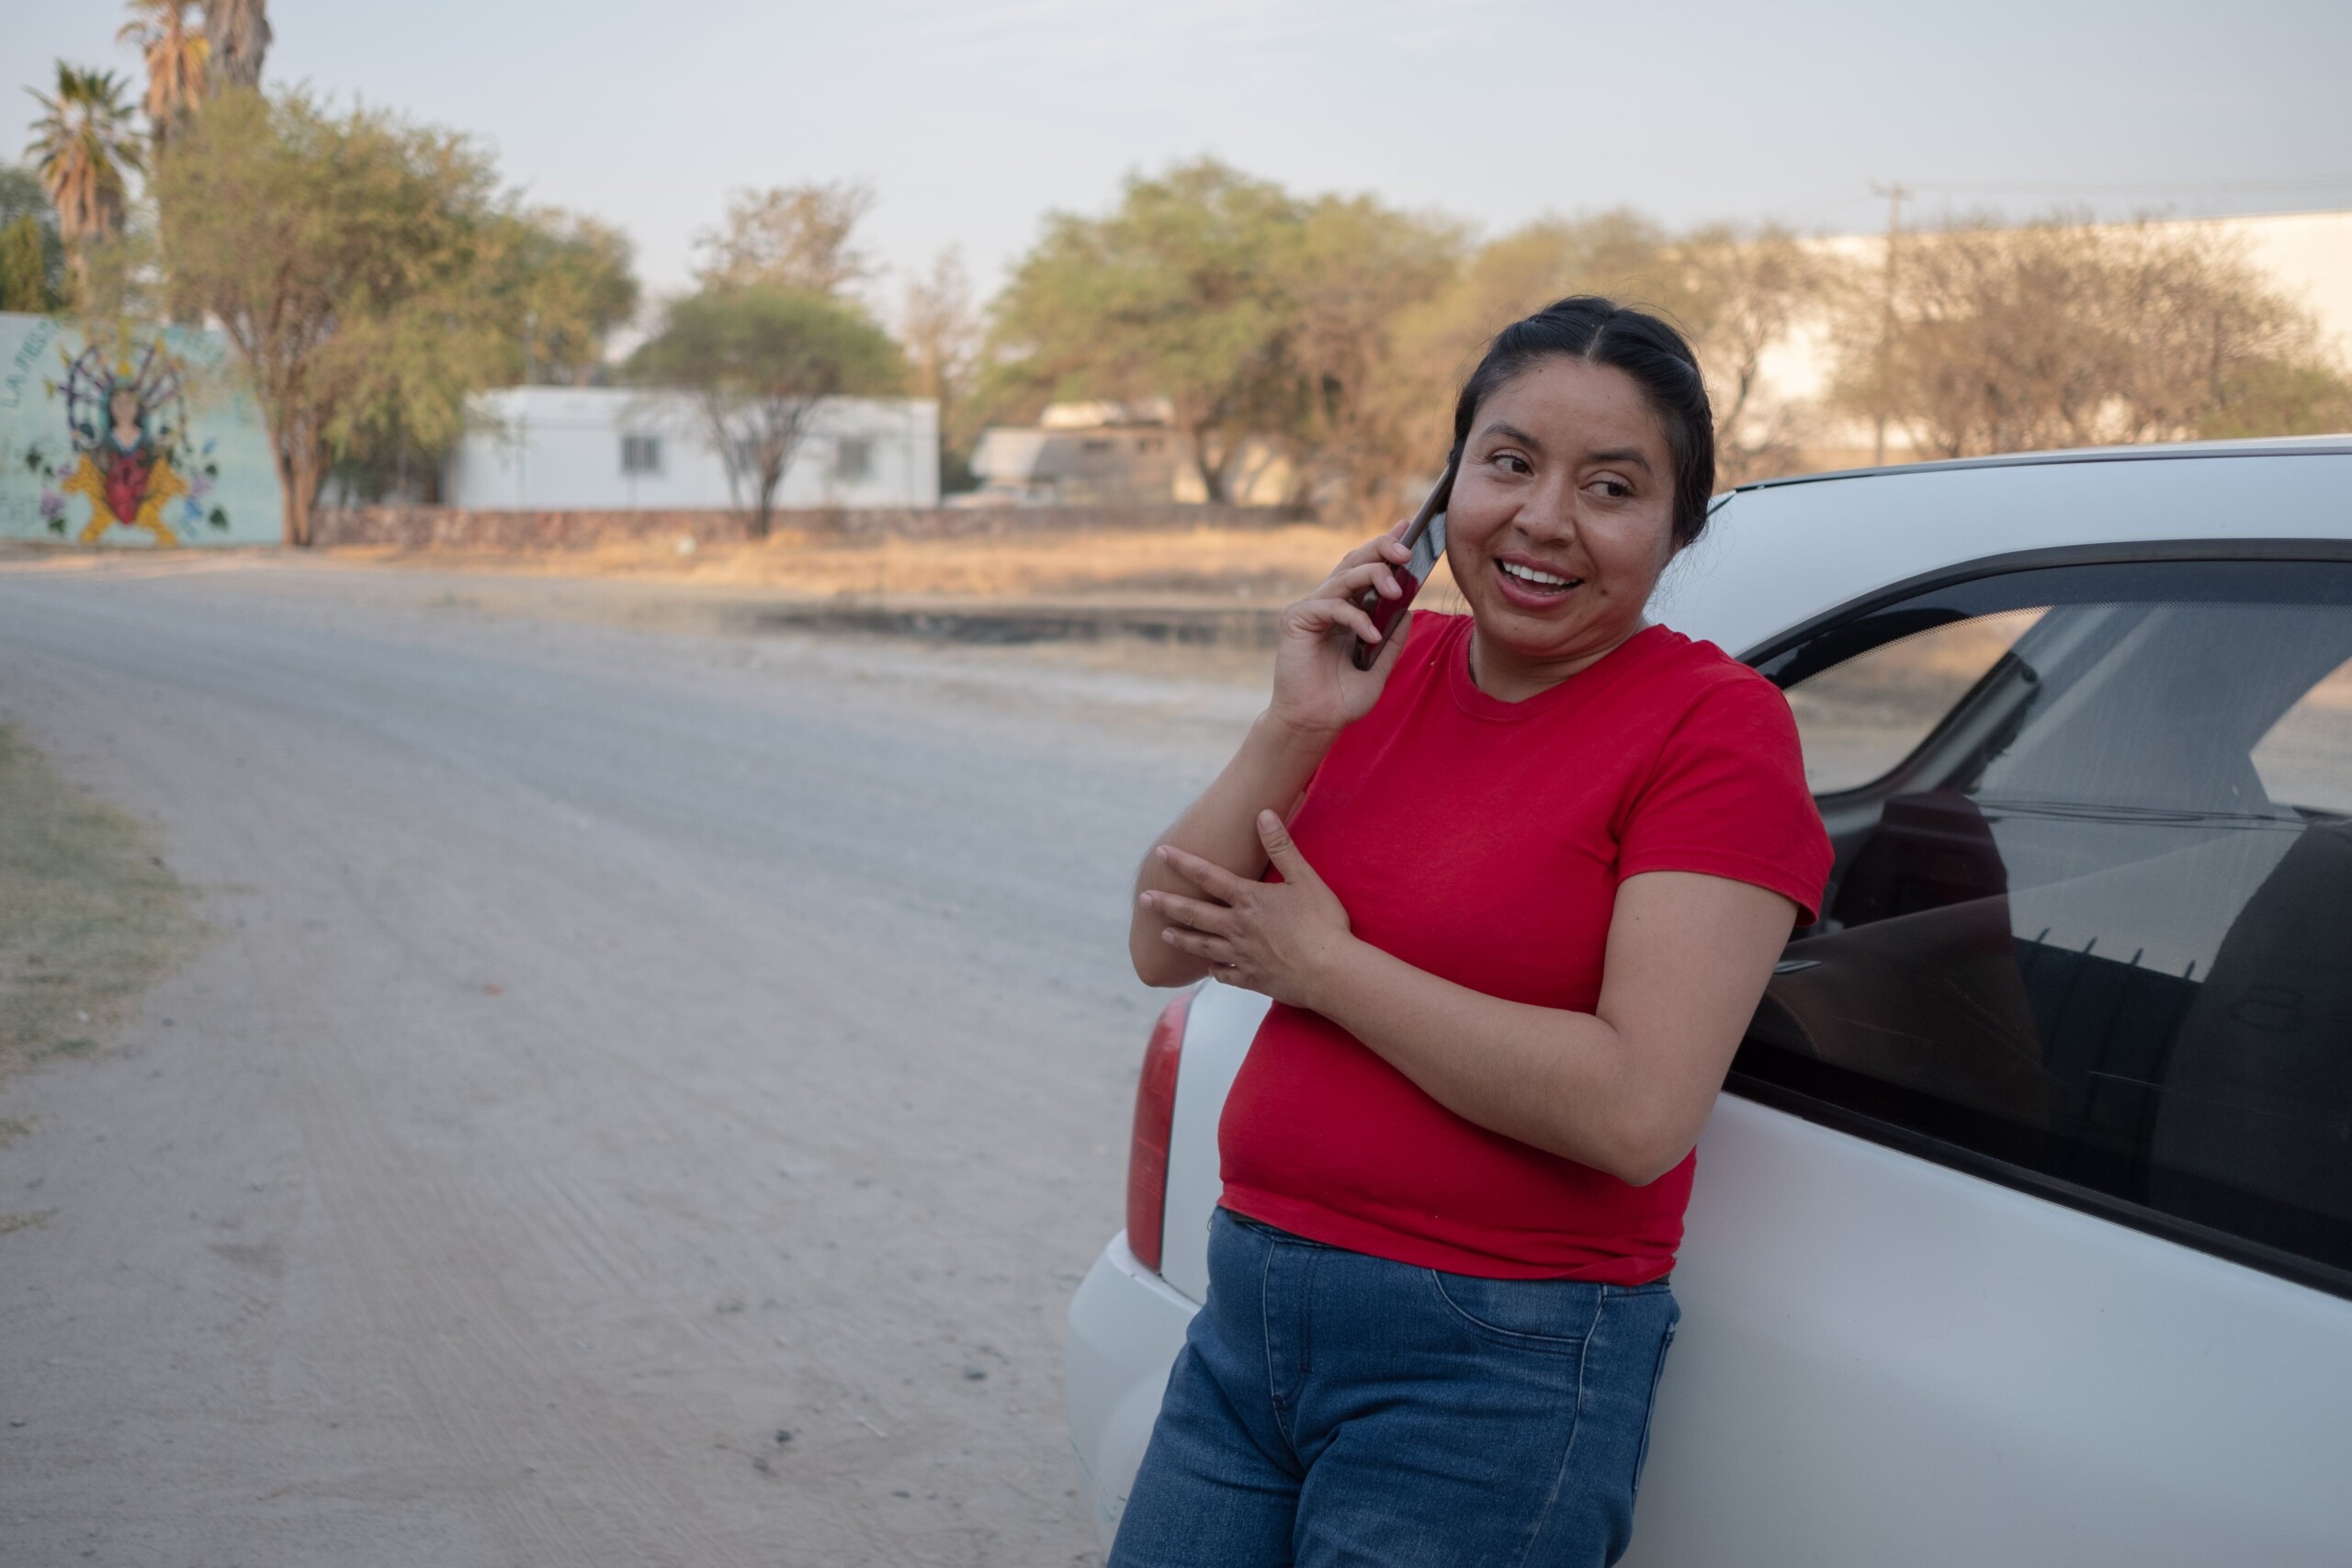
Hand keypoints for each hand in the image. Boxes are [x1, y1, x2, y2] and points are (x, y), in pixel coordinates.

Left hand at [1140, 811, 1356, 1009]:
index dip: (1182, 863)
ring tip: (1164, 935)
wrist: (1329, 971)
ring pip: (1202, 946)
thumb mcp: (1305, 879)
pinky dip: (1215, 970)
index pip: (1207, 876)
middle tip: (1143, 899)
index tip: (1161, 854)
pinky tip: (1209, 970)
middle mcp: (1238, 927)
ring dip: (1182, 939)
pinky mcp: (1252, 979)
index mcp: (1249, 900)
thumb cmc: (1322, 923)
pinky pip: (1225, 974)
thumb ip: (1281, 847)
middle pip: (1194, 914)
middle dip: (1167, 904)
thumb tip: (1263, 813)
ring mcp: (1242, 955)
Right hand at [1266, 524, 1416, 739]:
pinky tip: (1371, 635)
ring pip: (1344, 577)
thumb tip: (1410, 609)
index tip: (1408, 528)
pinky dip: (1355, 617)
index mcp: (1345, 609)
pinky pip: (1331, 606)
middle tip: (1406, 551)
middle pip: (1353, 561)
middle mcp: (1326, 603)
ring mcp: (1310, 610)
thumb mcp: (1379, 666)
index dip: (1383, 545)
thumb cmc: (1342, 698)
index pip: (1364, 567)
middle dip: (1381, 550)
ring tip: (1396, 591)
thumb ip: (1392, 638)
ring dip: (1374, 577)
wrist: (1315, 723)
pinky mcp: (1297, 621)